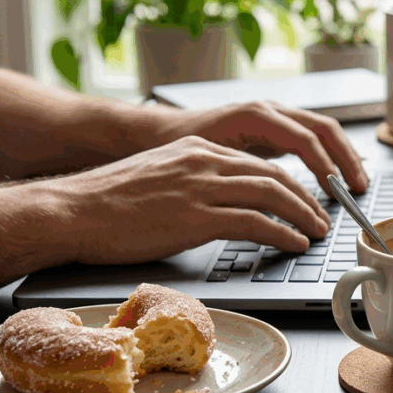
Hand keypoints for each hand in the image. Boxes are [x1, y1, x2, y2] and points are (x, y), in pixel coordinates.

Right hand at [45, 136, 330, 262]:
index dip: (286, 181)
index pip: (254, 161)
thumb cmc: (106, 203)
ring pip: (271, 193)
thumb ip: (190, 183)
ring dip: (302, 214)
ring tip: (316, 231)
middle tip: (322, 216)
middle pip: (272, 173)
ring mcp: (199, 186)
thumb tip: (216, 205)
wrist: (70, 210)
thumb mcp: (157, 178)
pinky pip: (253, 221)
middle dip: (305, 196)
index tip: (304, 198)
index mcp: (195, 148)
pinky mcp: (195, 215)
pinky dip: (281, 232)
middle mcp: (202, 159)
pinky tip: (293, 243)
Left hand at [169, 101, 369, 194]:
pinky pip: (308, 137)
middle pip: (323, 129)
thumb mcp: (207, 159)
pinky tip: (334, 177)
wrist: (153, 133)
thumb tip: (271, 196)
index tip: (338, 192)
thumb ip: (242, 173)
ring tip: (356, 183)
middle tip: (359, 188)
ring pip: (320, 131)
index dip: (326, 167)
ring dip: (341, 156)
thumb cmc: (174, 148)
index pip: (305, 140)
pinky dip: (327, 156)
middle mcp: (268, 110)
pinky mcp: (271, 127)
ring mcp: (272, 116)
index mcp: (255, 116)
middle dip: (345, 158)